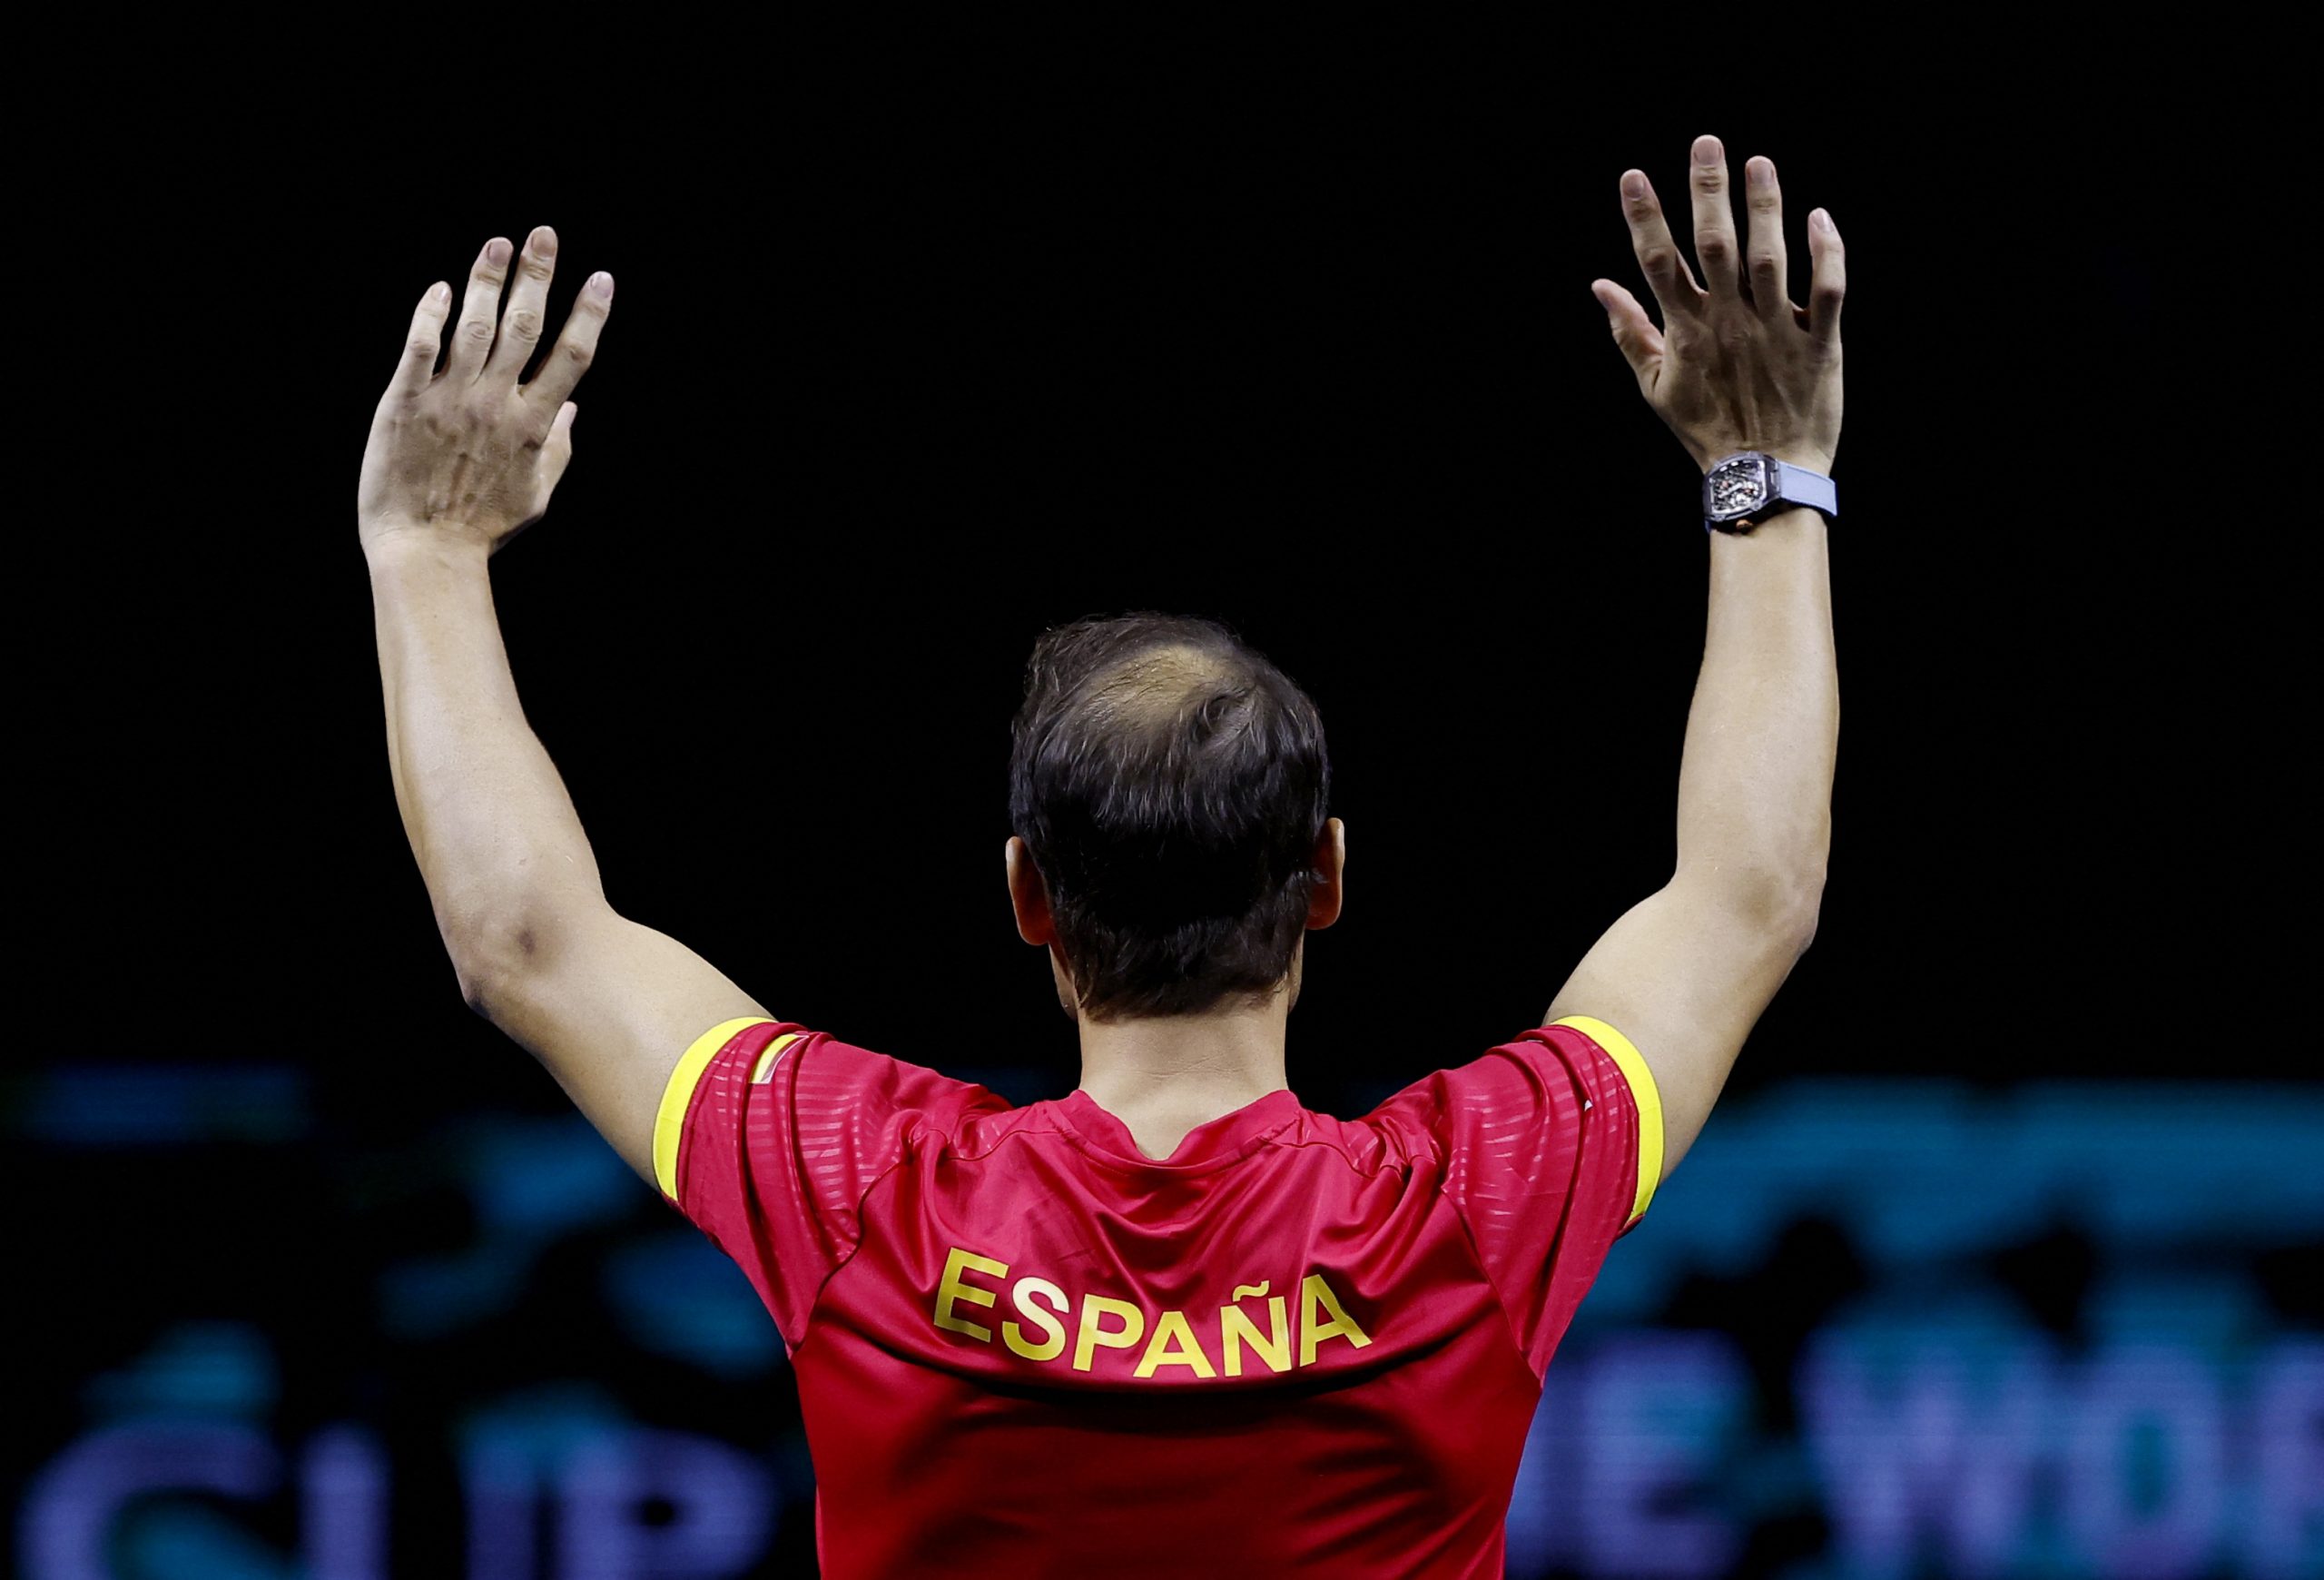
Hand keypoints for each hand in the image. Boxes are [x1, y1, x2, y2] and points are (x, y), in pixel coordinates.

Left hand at [357, 227, 613, 554]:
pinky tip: (442, 289)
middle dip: (538, 276)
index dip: (590, 315)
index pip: (571, 358)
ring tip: (499, 244)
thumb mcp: (536, 495)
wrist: (424, 551)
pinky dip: (432, 313)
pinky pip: (419, 345)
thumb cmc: (482, 527)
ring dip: (488, 280)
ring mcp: (449, 400)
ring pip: (474, 326)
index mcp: (532, 427)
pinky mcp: (404, 402)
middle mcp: (494, 405)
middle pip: (524, 327)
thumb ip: (558, 449)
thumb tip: (574, 410)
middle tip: (544, 236)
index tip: (602, 279)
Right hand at [1591, 136, 1843, 476]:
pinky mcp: (1819, 344)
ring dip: (1764, 207)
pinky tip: (1819, 217)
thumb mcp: (1655, 388)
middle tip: (1706, 142)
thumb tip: (1600, 286)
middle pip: (1714, 246)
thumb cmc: (1706, 432)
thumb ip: (1628, 332)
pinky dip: (1827, 253)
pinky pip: (1827, 290)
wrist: (1764, 475)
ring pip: (1769, 258)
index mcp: (1686, 331)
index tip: (1633, 175)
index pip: (1657, 263)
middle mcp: (1729, 322)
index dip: (1644, 217)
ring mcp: (1776, 331)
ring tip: (1758, 163)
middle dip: (1707, 191)